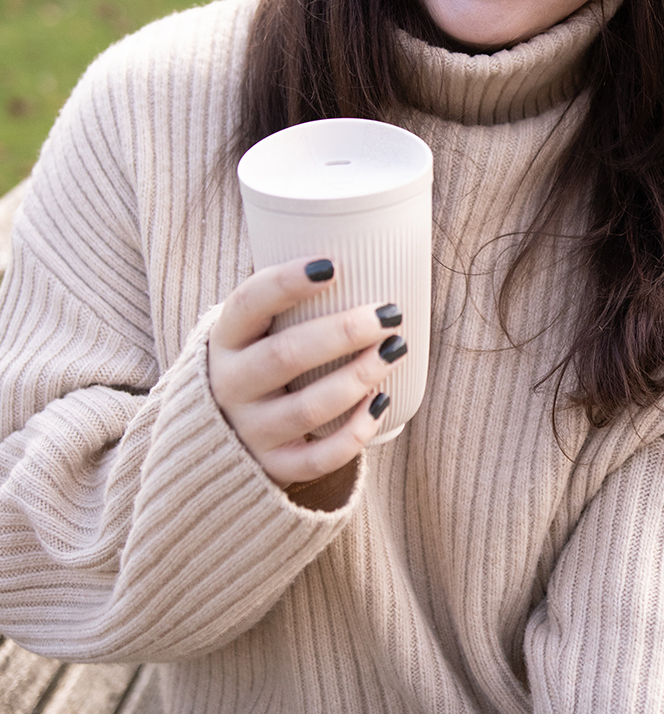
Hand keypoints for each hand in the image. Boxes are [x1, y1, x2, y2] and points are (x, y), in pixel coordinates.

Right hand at [208, 257, 406, 488]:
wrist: (217, 437)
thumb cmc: (256, 362)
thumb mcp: (252, 330)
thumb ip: (286, 301)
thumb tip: (362, 246)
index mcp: (224, 339)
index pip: (249, 304)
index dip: (288, 284)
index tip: (333, 266)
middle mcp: (231, 385)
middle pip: (286, 356)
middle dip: (343, 333)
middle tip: (388, 313)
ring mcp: (251, 431)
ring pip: (308, 408)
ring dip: (358, 378)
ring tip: (395, 349)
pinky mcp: (274, 467)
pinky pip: (318, 458)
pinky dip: (354, 433)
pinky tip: (382, 402)